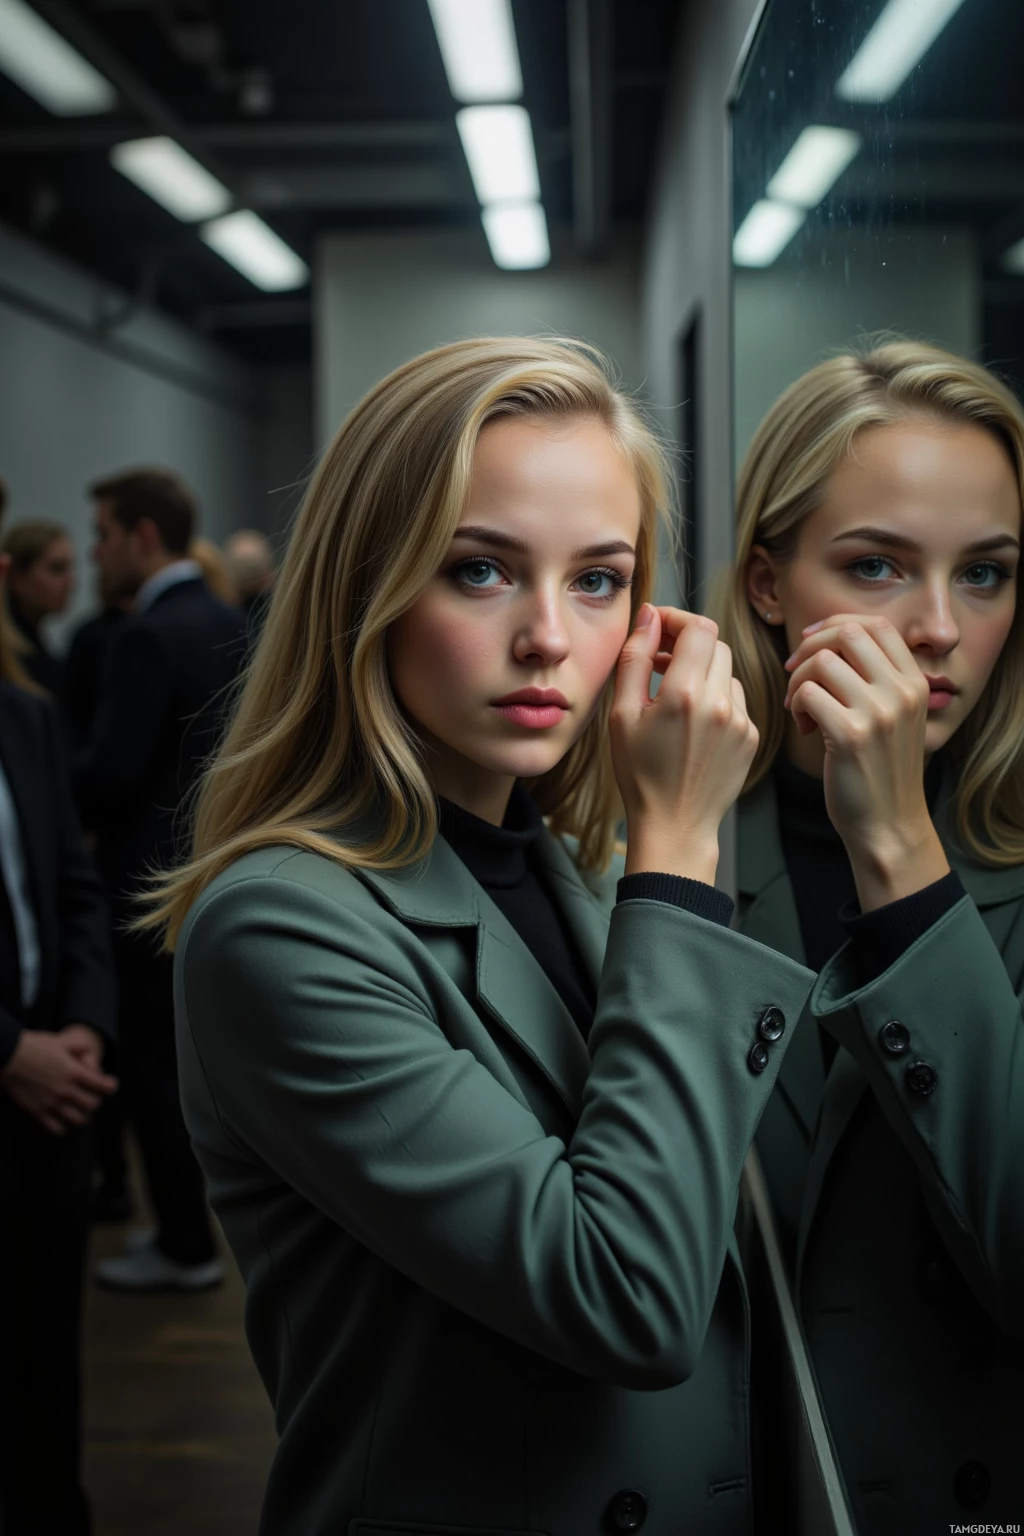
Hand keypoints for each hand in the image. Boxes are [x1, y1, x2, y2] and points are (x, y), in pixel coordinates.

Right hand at [0, 1028, 117, 1135]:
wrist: (8, 1056)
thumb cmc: (35, 1046)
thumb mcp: (61, 1041)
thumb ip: (79, 1047)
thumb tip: (89, 1051)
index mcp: (74, 1072)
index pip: (103, 1086)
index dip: (110, 1086)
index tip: (110, 1084)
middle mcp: (66, 1090)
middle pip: (93, 1105)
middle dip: (96, 1101)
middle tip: (92, 1097)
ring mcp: (52, 1103)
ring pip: (78, 1120)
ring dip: (83, 1116)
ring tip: (80, 1111)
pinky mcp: (37, 1112)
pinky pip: (56, 1128)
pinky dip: (63, 1127)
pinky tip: (63, 1121)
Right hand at [611, 604, 758, 882]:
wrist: (674, 825)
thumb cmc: (640, 774)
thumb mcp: (622, 715)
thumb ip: (635, 659)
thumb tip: (649, 616)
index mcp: (684, 695)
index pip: (698, 628)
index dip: (677, 619)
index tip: (657, 628)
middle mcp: (719, 703)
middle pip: (715, 644)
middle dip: (687, 644)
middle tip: (659, 659)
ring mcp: (741, 721)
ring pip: (726, 671)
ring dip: (702, 672)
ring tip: (673, 697)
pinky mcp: (751, 736)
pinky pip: (735, 700)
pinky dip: (715, 699)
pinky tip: (693, 724)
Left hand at [784, 614, 949, 906]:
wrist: (889, 824)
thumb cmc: (881, 770)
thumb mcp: (894, 717)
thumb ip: (876, 679)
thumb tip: (831, 640)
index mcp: (914, 682)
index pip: (874, 625)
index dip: (835, 624)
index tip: (811, 643)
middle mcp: (901, 692)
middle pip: (846, 634)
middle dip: (810, 647)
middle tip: (794, 673)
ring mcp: (878, 713)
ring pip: (821, 662)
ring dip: (798, 681)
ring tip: (802, 708)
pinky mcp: (850, 736)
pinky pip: (807, 694)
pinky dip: (796, 706)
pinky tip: (804, 728)